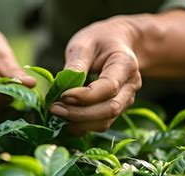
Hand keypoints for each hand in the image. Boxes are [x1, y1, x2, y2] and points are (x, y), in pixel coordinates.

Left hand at [51, 16, 142, 134]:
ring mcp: (125, 100)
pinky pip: (100, 124)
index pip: (108, 87)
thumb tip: (64, 85)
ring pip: (105, 121)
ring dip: (79, 122)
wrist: (118, 44)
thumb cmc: (99, 40)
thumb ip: (76, 63)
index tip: (63, 95)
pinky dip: (82, 126)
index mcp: (125, 64)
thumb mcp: (85, 43)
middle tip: (54, 109)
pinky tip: (64, 119)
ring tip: (56, 113)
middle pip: (110, 109)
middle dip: (80, 113)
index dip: (85, 96)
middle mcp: (130, 86)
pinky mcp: (115, 110)